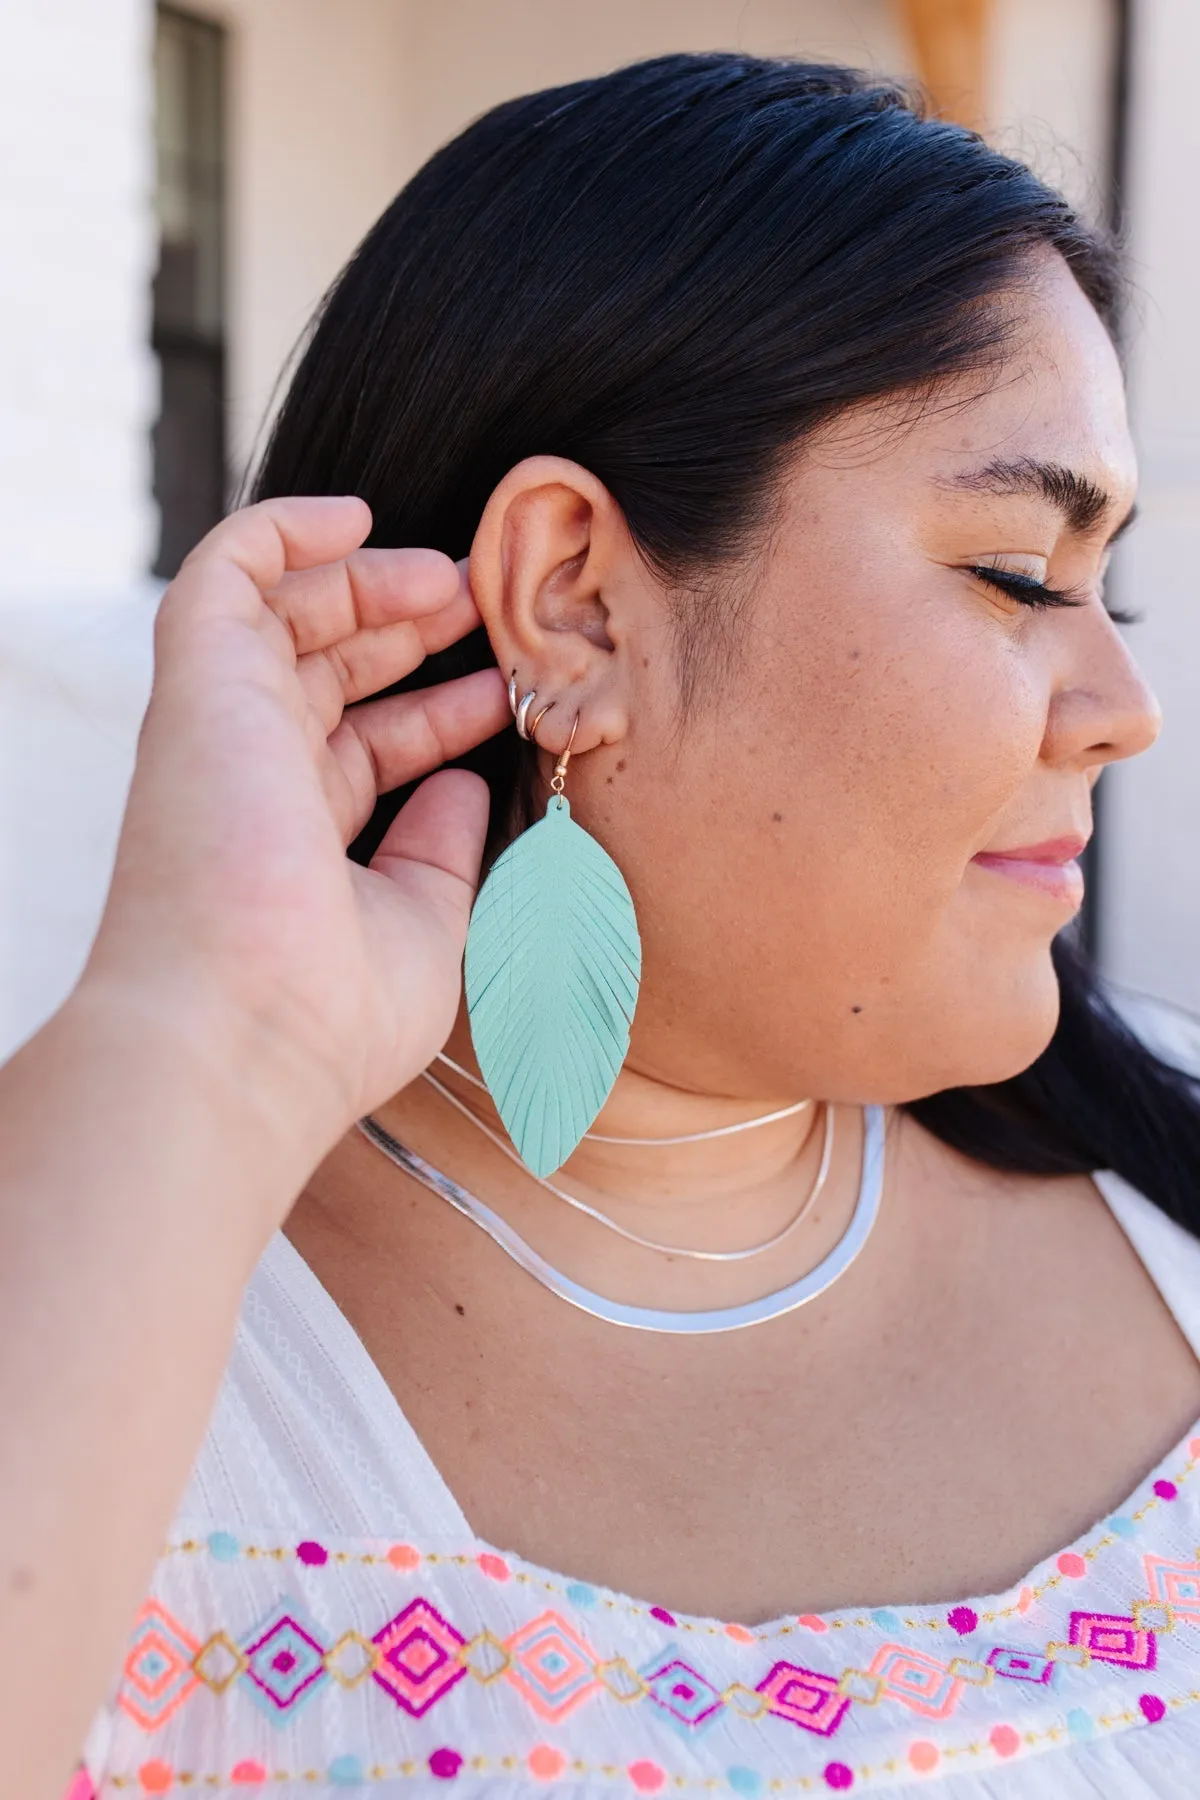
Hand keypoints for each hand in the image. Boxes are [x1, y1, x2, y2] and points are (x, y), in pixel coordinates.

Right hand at [81, 496, 506, 1170]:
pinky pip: (228, 567)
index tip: (508, 694)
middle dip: (407, 633)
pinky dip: (287, 528)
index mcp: (298, 835)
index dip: (439, 713)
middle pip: (326, 672)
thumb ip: (445, 850)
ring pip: (282, 611)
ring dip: (366, 579)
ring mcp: (224, 724)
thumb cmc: (333, 1013)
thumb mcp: (425, 927)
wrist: (244, 1035)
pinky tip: (360, 517)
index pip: (366, 747)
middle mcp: (252, 774)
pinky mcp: (201, 680)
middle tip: (484, 608)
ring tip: (452, 574)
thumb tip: (464, 784)